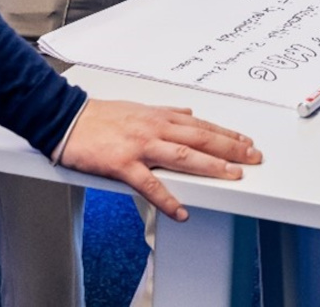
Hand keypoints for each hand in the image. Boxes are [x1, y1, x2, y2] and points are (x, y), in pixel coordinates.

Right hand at [58, 99, 262, 220]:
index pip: (202, 125)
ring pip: (183, 156)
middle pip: (201, 138)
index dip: (227, 135)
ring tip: (232, 177)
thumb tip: (187, 112)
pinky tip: (181, 211)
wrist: (66, 118)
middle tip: (253, 158)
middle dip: (230, 149)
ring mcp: (140, 146)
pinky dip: (167, 199)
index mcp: (160, 116)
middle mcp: (155, 128)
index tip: (247, 142)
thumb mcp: (138, 108)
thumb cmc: (100, 115)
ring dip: (210, 166)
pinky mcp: (123, 164)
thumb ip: (165, 112)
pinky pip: (149, 184)